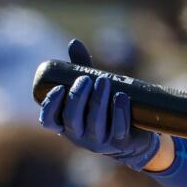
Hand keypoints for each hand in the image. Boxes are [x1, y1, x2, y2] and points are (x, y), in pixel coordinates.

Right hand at [38, 40, 160, 170]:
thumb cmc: (107, 107)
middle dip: (77, 97)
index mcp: (67, 124)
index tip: (58, 88)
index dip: (50, 106)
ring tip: (103, 81)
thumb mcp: (92, 88)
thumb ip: (81, 68)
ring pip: (95, 124)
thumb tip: (74, 43)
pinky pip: (118, 130)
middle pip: (72, 119)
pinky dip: (119, 112)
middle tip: (86, 79)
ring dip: (98, 101)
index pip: (49, 121)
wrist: (137, 133)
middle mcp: (80, 136)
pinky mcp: (121, 143)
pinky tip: (121, 97)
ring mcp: (100, 142)